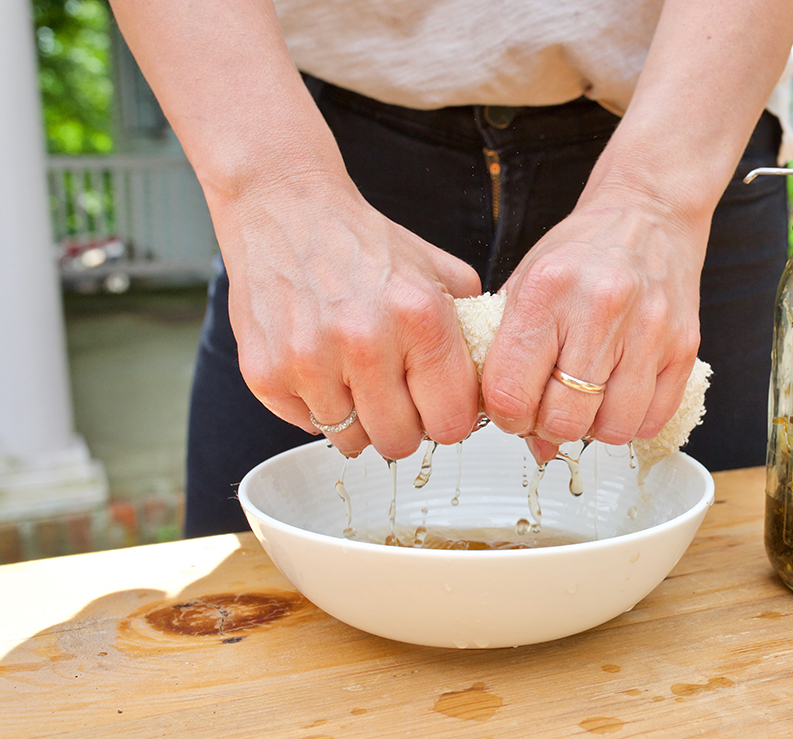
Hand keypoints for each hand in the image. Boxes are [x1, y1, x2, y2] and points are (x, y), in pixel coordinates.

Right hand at [210, 173, 482, 459]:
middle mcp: (365, 342)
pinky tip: (319, 366)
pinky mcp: (266, 373)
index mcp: (420, 317)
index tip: (438, 406)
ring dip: (358, 420)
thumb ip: (474, 326)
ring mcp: (310, 361)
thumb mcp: (438, 271)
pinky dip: (316, 407)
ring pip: (352, 441)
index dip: (447, 418)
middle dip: (403, 425)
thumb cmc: (364, 244)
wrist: (283, 209)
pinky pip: (307, 426)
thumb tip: (493, 380)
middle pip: (400, 442)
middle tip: (394, 395)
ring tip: (354, 377)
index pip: (452, 422)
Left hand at [482, 188, 705, 448]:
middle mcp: (600, 309)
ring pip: (612, 428)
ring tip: (587, 401)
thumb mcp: (526, 285)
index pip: (512, 391)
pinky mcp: (684, 347)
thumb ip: (510, 357)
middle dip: (549, 426)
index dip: (508, 416)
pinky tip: (618, 397)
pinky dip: (630, 421)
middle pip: (564, 418)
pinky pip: (652, 420)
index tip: (513, 409)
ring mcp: (648, 330)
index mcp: (547, 291)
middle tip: (550, 407)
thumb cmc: (583, 252)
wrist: (649, 215)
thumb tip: (525, 434)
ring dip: (593, 427)